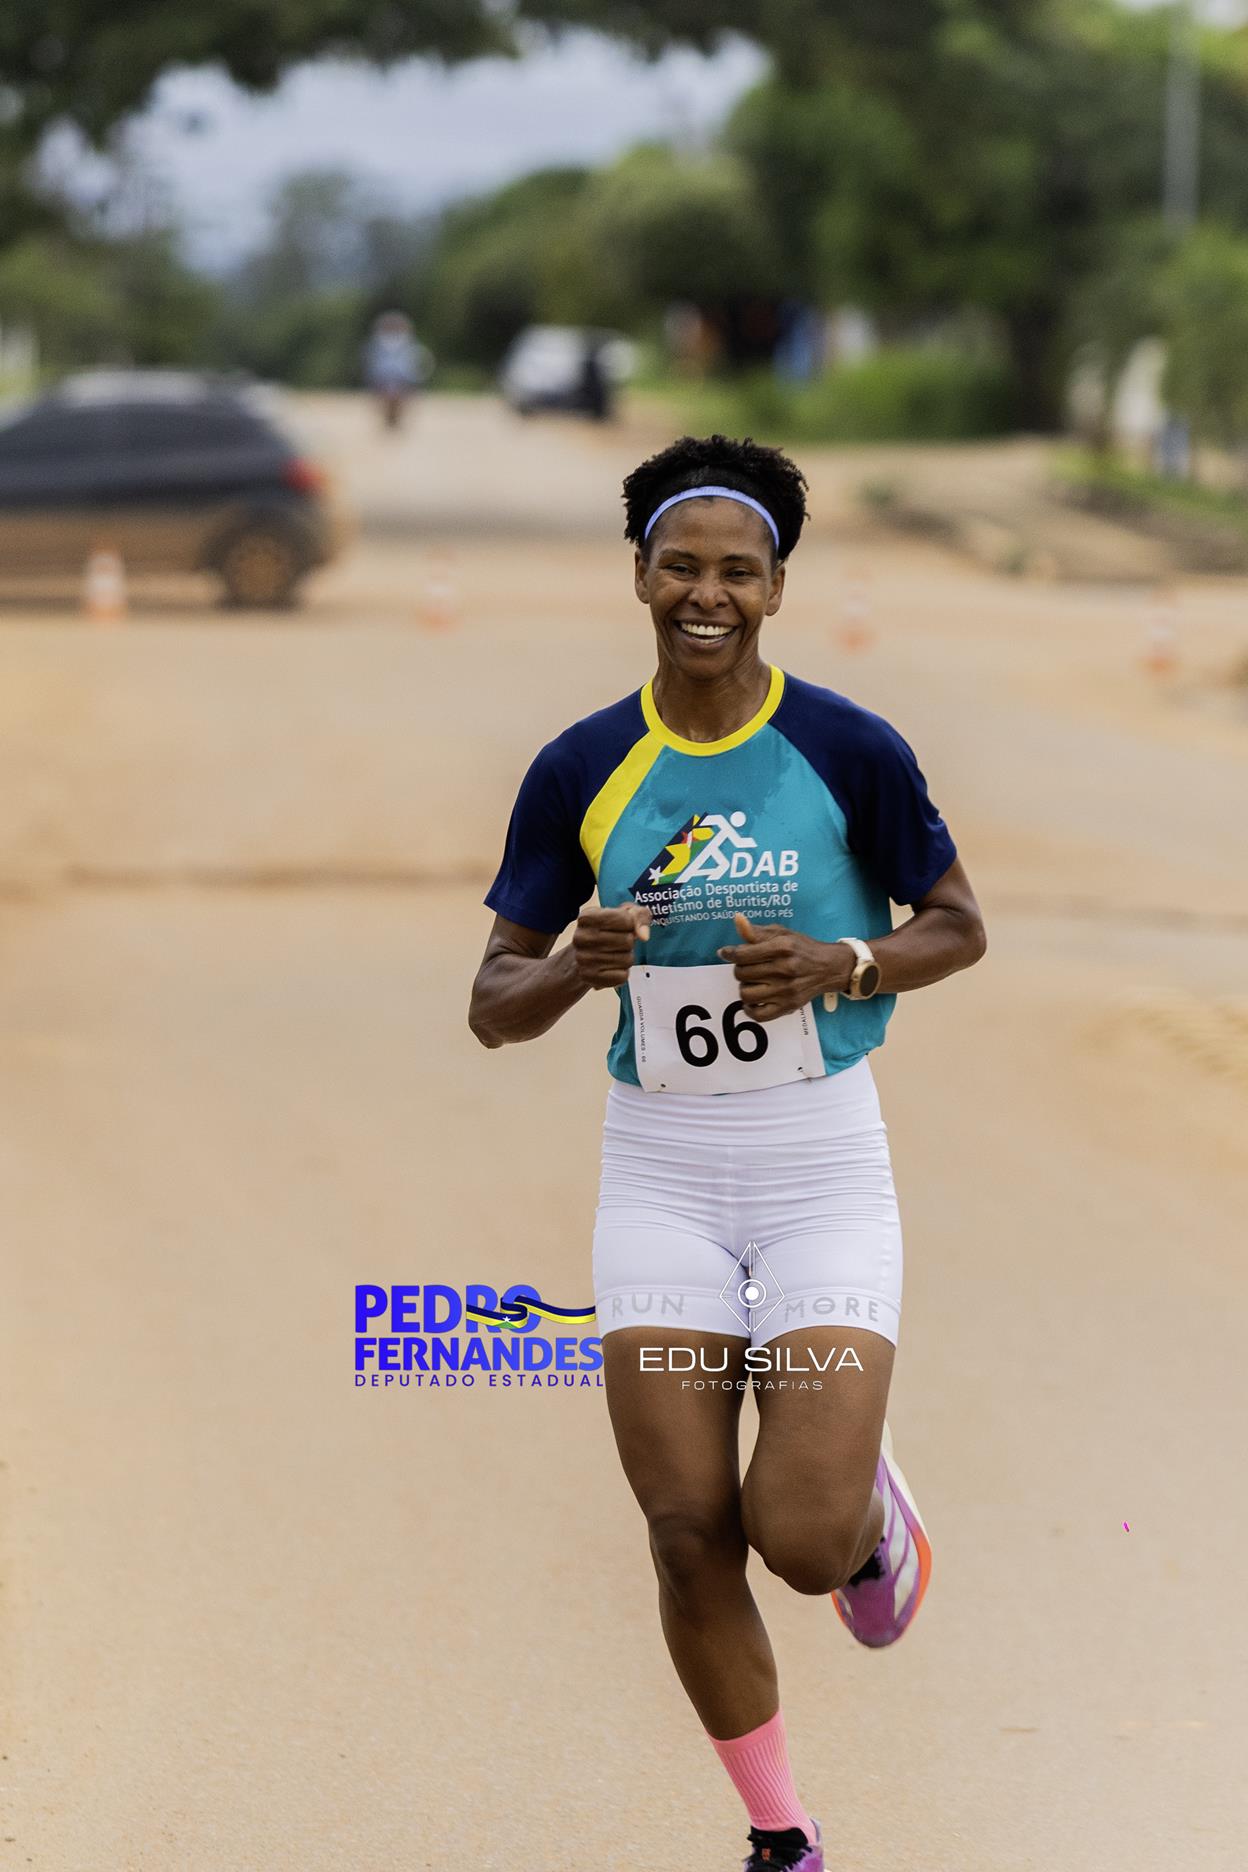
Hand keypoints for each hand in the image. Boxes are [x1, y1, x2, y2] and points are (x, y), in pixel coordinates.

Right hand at [571, 902, 651, 988]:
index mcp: (586, 917)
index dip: (630, 924)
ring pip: (627, 960)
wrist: (585, 955)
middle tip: (617, 942)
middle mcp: (580, 938)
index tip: (621, 925)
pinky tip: (610, 967)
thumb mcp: (624, 914)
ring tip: (613, 953)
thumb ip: (639, 916)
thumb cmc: (607, 931)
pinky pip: (622, 976)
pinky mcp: (589, 978)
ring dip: (626, 957)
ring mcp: (583, 959)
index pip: (626, 920)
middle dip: (629, 942)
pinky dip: (622, 972)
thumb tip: (644, 936)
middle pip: (627, 941)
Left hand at [716, 912, 851, 1021]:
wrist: (829, 967)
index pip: (742, 954)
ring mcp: (786, 990)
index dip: (729, 953)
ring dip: (745, 987)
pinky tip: (753, 1000)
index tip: (726, 953)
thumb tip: (737, 920)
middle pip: (742, 974)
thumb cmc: (802, 948)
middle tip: (748, 967)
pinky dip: (750, 1009)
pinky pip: (759, 1015)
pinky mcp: (789, 1006)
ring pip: (746, 994)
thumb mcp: (782, 933)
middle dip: (740, 969)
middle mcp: (784, 969)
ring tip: (752, 982)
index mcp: (782, 947)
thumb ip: (757, 931)